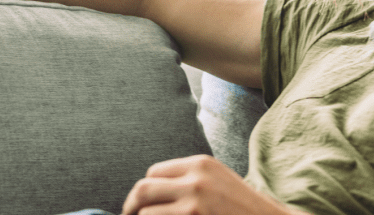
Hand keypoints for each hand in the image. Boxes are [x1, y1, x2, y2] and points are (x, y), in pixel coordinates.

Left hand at [121, 155, 300, 214]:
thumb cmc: (242, 208)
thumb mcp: (217, 182)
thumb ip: (189, 180)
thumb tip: (151, 192)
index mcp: (201, 163)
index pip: (153, 172)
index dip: (144, 192)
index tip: (140, 206)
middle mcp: (195, 179)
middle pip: (143, 189)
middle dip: (131, 207)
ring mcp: (194, 203)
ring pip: (146, 213)